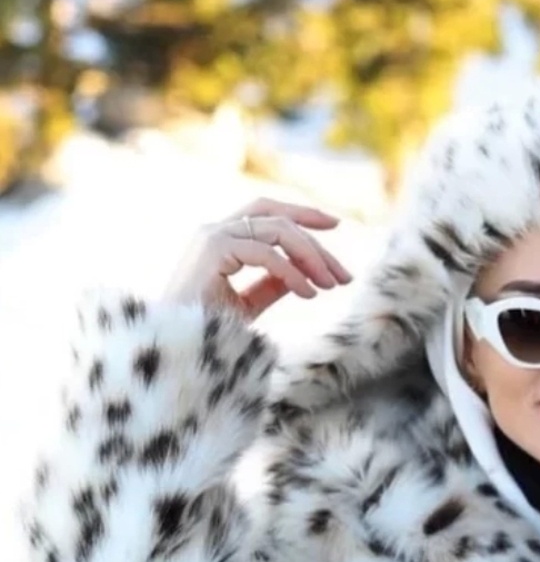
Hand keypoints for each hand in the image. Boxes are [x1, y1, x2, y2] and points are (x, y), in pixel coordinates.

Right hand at [163, 199, 352, 320]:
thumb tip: (305, 273)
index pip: (268, 212)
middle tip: (344, 275)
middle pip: (277, 217)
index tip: (336, 224)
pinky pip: (265, 253)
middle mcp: (215, 230)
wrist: (173, 349)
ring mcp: (212, 236)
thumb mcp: (247, 304)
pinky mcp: (212, 249)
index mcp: (221, 239)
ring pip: (276, 230)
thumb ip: (272, 284)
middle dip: (316, 242)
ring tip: (331, 286)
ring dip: (310, 257)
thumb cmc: (204, 332)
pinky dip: (291, 272)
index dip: (302, 214)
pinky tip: (309, 294)